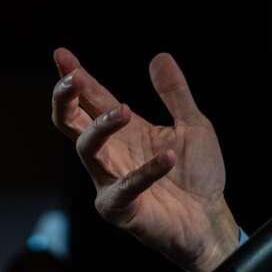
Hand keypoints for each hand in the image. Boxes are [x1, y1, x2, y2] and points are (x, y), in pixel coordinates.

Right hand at [51, 47, 239, 271]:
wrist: (210, 217)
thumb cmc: (198, 174)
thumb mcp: (193, 125)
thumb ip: (176, 93)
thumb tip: (159, 57)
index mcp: (126, 131)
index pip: (93, 99)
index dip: (77, 77)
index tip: (61, 54)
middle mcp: (112, 154)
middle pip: (72, 123)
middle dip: (66, 100)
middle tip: (71, 79)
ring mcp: (111, 181)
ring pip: (87, 151)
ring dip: (101, 127)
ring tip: (124, 110)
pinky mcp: (121, 209)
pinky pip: (125, 187)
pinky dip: (147, 171)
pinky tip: (169, 156)